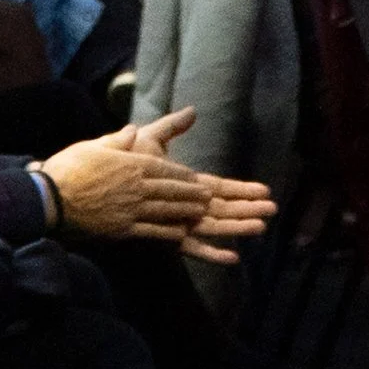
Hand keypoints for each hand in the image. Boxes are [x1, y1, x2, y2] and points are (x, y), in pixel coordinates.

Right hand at [36, 136, 211, 241]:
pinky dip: (168, 232)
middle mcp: (135, 187)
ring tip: (201, 212)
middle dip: (191, 193)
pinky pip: (151, 231)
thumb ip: (117, 140)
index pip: (164, 169)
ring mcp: (130, 209)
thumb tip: (132, 130)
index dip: (182, 174)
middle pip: (170, 190)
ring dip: (186, 211)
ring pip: (166, 210)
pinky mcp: (122, 229)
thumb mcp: (93, 146)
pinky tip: (181, 233)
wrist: (51, 199)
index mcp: (130, 164)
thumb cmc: (69, 168)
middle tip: (209, 197)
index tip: (196, 177)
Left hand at [112, 108, 278, 263]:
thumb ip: (172, 126)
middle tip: (272, 209)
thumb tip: (192, 111)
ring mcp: (177, 221)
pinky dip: (212, 253)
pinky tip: (232, 258)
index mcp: (184, 182)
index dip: (242, 189)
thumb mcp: (150, 138)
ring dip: (237, 227)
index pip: (219, 187)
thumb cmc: (121, 162)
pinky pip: (192, 247)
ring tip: (260, 226)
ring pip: (214, 226)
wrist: (95, 182)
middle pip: (223, 208)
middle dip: (248, 208)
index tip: (264, 189)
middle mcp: (185, 204)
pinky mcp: (166, 237)